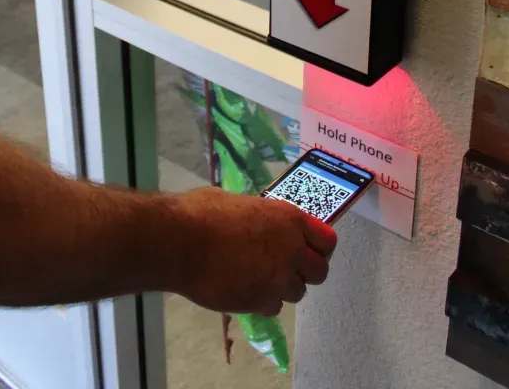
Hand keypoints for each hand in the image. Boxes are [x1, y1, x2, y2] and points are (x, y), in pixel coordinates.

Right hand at [171, 187, 336, 316]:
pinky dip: (264, 300)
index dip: (318, 244)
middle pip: (320, 271)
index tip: (307, 245)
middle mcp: (292, 250)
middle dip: (305, 270)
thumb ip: (259, 216)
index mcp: (289, 219)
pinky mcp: (261, 303)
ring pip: (298, 292)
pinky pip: (273, 307)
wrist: (181, 243)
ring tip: (259, 276)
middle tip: (285, 264)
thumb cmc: (203, 213)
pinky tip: (245, 288)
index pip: (327, 239)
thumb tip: (256, 221)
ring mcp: (279, 280)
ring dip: (283, 286)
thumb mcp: (238, 202)